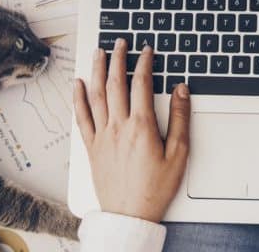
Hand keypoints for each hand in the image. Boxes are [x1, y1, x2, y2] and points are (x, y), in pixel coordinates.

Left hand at [73, 39, 189, 222]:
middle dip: (117, 58)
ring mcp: (102, 136)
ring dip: (96, 70)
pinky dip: (78, 98)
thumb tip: (181, 90)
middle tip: (119, 43)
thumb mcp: (179, 154)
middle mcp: (118, 127)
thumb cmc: (156, 188)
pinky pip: (81, 117)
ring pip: (96, 95)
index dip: (144, 63)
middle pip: (115, 83)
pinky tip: (77, 85)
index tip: (146, 50)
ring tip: (98, 53)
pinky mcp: (91, 147)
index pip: (141, 84)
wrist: (130, 214)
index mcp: (141, 126)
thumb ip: (180, 119)